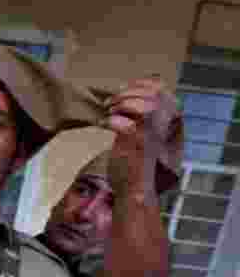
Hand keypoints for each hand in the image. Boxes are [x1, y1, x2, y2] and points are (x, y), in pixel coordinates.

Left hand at [102, 77, 180, 192]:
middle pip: (152, 94)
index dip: (143, 85)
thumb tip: (131, 97)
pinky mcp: (137, 145)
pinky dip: (109, 121)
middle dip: (127, 94)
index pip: (162, 90)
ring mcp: (153, 135)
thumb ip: (145, 120)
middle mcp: (166, 127)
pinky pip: (123, 123)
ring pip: (140, 105)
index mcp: (172, 123)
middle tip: (110, 103)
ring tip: (107, 112)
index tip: (125, 88)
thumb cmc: (138, 167)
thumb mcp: (147, 139)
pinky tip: (103, 125)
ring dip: (119, 104)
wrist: (137, 192)